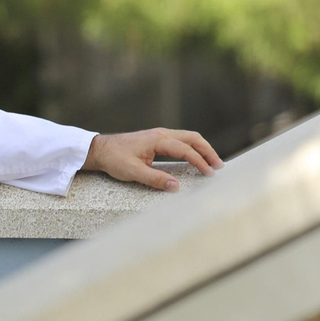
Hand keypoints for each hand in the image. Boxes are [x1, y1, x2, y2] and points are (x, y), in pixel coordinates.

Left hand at [83, 128, 223, 190]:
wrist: (99, 149)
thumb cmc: (114, 159)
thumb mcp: (133, 172)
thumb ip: (154, 179)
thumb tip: (176, 186)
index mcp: (158, 140)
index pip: (186, 150)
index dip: (199, 162)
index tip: (210, 174)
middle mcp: (161, 133)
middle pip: (193, 138)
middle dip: (208, 151)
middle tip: (219, 166)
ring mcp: (159, 134)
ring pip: (188, 137)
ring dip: (202, 148)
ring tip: (212, 162)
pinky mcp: (157, 138)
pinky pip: (180, 140)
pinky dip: (192, 147)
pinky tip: (196, 157)